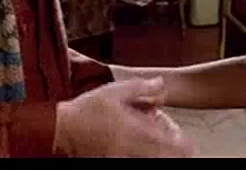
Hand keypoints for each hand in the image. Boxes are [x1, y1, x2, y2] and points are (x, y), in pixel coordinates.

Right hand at [54, 77, 194, 156]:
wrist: (61, 130)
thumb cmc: (86, 109)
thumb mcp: (112, 91)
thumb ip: (140, 87)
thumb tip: (161, 83)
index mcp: (135, 129)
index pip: (169, 142)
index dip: (182, 143)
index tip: (184, 139)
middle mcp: (132, 147)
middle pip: (164, 156)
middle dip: (176, 152)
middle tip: (182, 150)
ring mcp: (123, 158)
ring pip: (151, 160)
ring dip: (160, 155)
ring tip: (164, 150)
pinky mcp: (114, 163)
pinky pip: (135, 162)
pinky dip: (143, 157)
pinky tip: (143, 152)